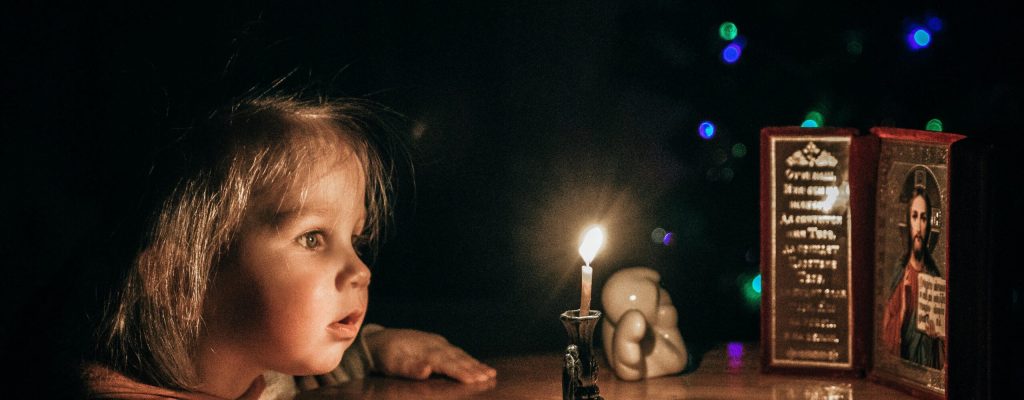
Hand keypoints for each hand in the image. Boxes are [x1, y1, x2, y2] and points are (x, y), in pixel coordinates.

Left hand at [364, 328, 496, 382]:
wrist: (379, 341)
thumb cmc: (385, 356)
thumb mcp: (392, 364)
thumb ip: (409, 368)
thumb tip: (427, 370)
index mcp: (425, 350)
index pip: (446, 363)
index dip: (460, 372)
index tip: (474, 380)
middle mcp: (434, 344)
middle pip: (457, 358)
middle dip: (474, 368)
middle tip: (490, 378)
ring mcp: (438, 343)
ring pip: (460, 354)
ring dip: (475, 364)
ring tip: (490, 373)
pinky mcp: (438, 344)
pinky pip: (457, 352)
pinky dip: (470, 359)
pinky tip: (478, 365)